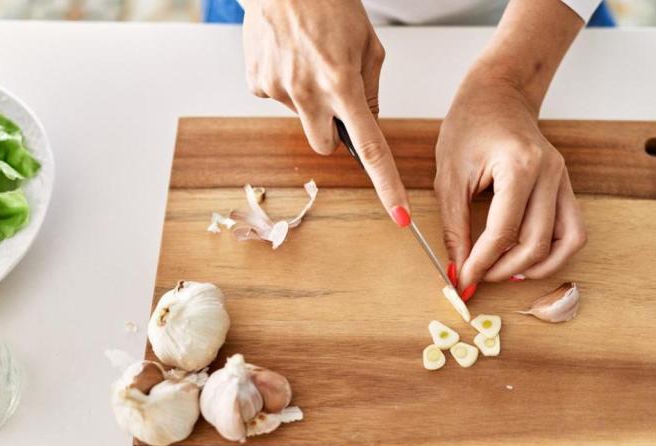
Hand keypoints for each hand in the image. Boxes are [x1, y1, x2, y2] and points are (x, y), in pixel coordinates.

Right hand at [240, 0, 410, 224]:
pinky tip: (288, 56)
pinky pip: (279, 98)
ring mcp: (278, 90)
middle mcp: (307, 93)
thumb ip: (370, 90)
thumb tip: (367, 123)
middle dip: (332, 130)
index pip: (370, 149)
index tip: (399, 215)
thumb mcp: (368, 45)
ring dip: (309, 100)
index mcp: (343, 84)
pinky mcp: (257, 84)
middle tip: (334, 94)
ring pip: (302, 118)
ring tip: (308, 59)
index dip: (386, 186)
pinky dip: (286, 83)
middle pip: (324, 145)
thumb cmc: (328, 2)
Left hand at [435, 75, 585, 294]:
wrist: (497, 94)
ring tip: (505, 272)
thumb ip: (454, 226)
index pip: (504, 230)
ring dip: (537, 267)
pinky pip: (572, 231)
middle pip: (537, 242)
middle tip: (478, 276)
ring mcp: (563, 180)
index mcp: (520, 165)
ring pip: (566, 242)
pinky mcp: (566, 187)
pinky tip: (526, 259)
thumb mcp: (450, 177)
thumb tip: (459, 268)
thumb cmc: (469, 126)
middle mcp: (550, 173)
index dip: (482, 262)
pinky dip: (554, 252)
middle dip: (505, 269)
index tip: (464, 278)